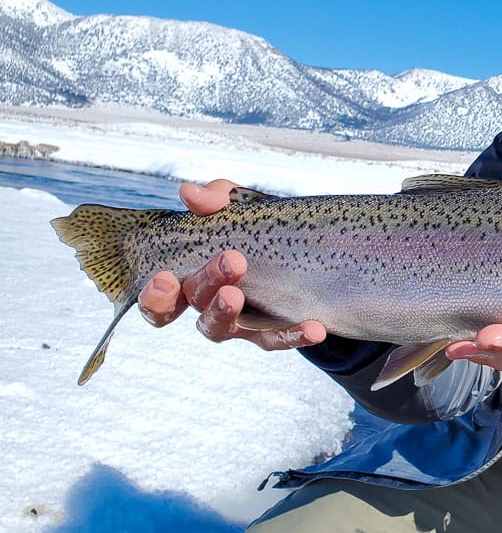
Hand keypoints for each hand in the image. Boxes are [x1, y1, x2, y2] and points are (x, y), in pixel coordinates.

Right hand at [136, 179, 326, 350]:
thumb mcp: (239, 207)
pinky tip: (314, 328)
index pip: (159, 299)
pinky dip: (294, 336)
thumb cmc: (254, 226)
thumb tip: (190, 193)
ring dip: (226, 313)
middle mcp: (207, 304)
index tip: (166, 277)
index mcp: (188, 279)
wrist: (301, 244)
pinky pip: (278, 340)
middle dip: (207, 283)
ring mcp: (237, 323)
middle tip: (232, 260)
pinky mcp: (269, 332)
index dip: (156, 296)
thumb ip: (215, 199)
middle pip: (195, 304)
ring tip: (237, 296)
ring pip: (221, 329)